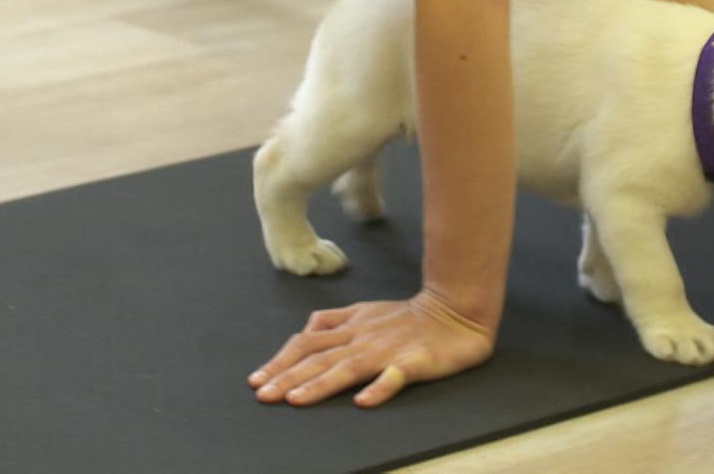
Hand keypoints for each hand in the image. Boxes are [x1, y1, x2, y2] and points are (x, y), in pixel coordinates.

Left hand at [248, 290, 495, 407]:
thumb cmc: (410, 316)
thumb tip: (307, 330)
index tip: (257, 379)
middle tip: (263, 395)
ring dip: (319, 384)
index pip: (306, 342)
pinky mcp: (414, 362)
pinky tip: (363, 402)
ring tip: (295, 400)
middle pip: (318, 357)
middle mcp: (362, 337)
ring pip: (347, 367)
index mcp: (351, 326)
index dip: (280, 359)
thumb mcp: (366, 311)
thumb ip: (336, 321)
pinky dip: (379, 388)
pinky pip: (395, 376)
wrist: (456, 310)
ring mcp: (387, 350)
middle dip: (287, 376)